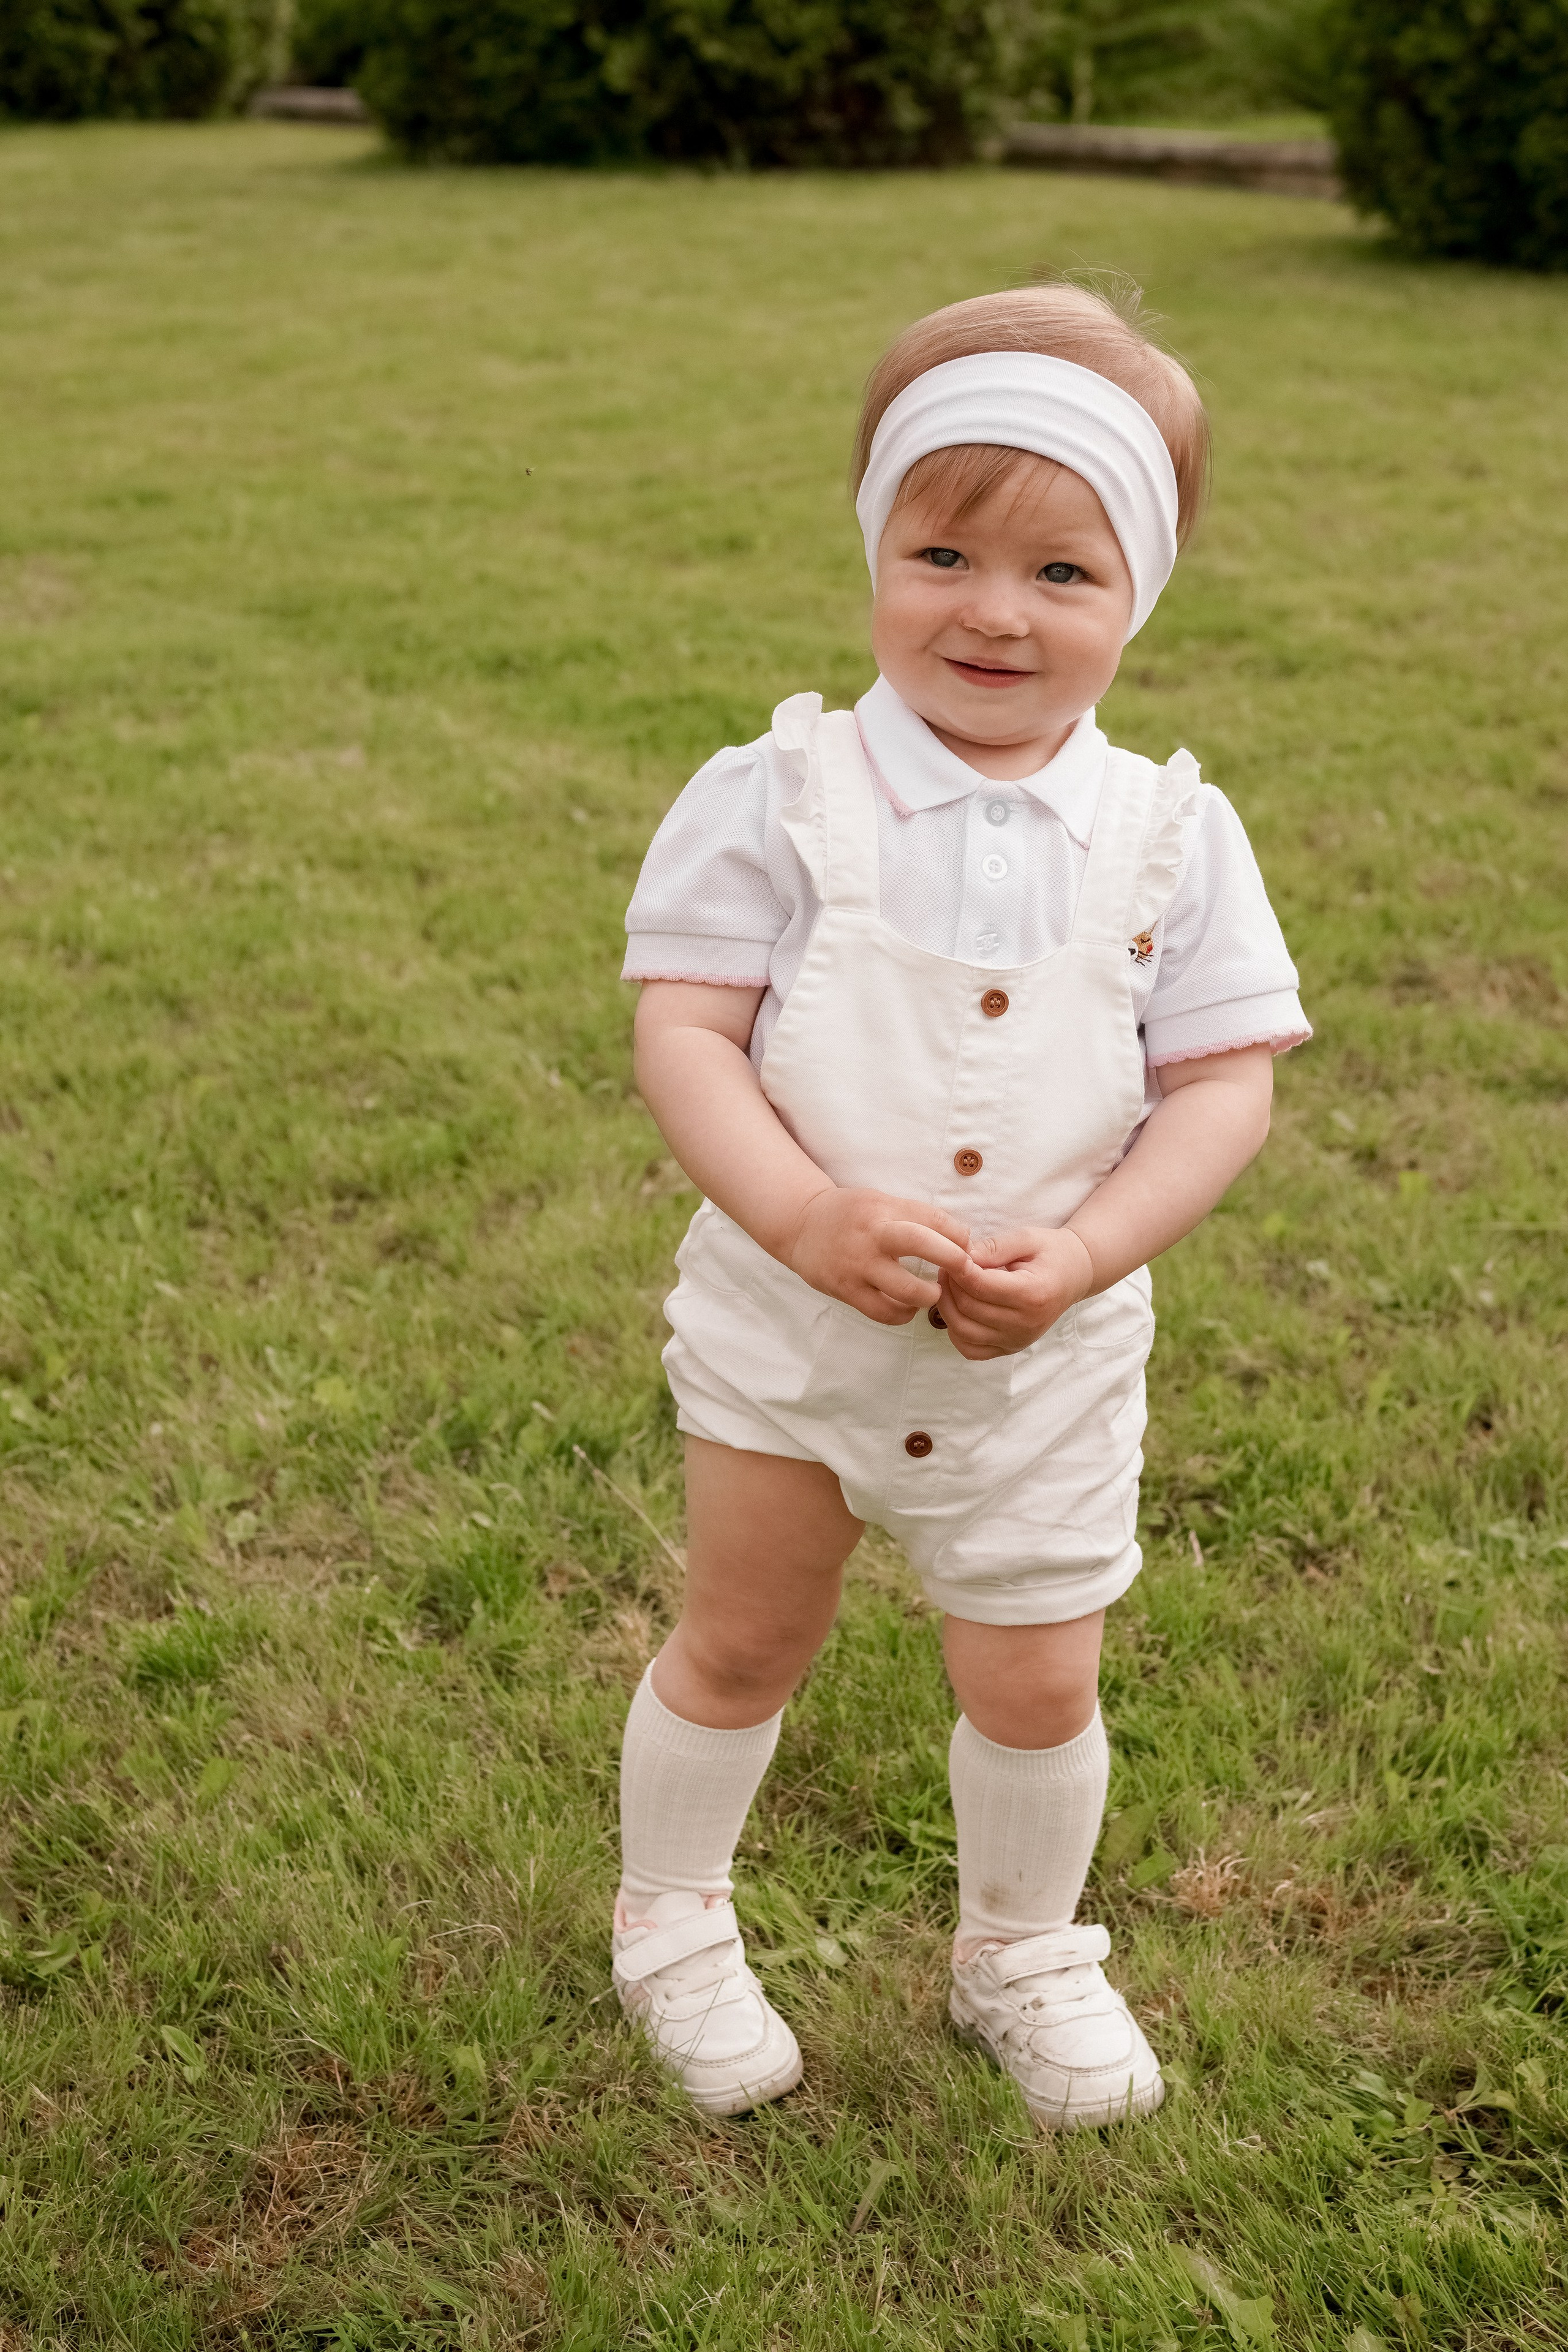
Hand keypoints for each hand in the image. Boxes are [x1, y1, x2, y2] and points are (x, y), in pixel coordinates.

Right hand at [781, 1188, 971, 1325]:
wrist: (801, 1225)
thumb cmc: (850, 1214)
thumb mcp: (880, 1202)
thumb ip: (916, 1216)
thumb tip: (961, 1238)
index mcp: (882, 1208)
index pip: (931, 1217)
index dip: (958, 1234)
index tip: (968, 1247)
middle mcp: (871, 1234)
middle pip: (921, 1243)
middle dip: (952, 1258)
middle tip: (966, 1271)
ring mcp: (857, 1264)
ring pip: (906, 1289)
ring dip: (929, 1296)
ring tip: (933, 1294)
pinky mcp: (846, 1289)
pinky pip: (883, 1312)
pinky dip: (902, 1314)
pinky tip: (907, 1308)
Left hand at [936, 1226, 1094, 1360]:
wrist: (1075, 1274)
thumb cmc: (1051, 1253)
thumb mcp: (1027, 1238)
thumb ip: (994, 1247)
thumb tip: (961, 1256)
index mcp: (1032, 1294)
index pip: (979, 1286)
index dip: (957, 1269)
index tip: (950, 1253)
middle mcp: (1026, 1324)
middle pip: (968, 1308)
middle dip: (949, 1285)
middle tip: (946, 1266)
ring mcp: (1018, 1340)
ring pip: (963, 1332)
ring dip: (947, 1307)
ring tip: (949, 1285)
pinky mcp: (1011, 1348)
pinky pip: (971, 1350)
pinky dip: (956, 1331)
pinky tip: (958, 1309)